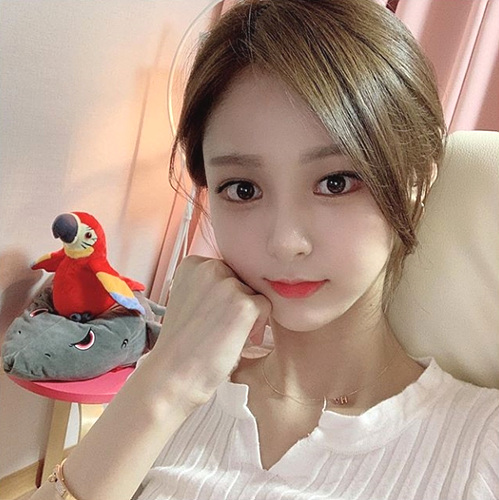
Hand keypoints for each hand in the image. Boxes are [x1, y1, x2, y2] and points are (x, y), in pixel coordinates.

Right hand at [151, 255, 271, 408]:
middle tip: (221, 329)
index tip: (211, 317)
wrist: (171, 375)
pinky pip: (266, 307)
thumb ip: (210, 285)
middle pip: (243, 279)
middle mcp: (210, 266)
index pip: (227, 270)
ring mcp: (228, 284)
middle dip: (238, 303)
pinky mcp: (244, 304)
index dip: (225, 296)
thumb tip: (244, 281)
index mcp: (193, 263)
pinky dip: (256, 327)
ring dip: (248, 315)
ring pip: (255, 293)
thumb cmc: (182, 343)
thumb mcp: (189, 299)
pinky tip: (236, 342)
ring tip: (227, 337)